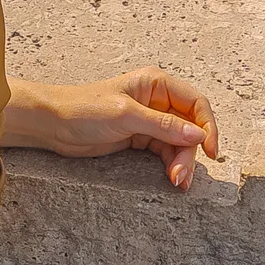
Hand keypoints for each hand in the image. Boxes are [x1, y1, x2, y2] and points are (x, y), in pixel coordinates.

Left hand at [3, 68, 217, 190]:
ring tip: (176, 182)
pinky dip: (171, 164)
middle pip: (189, 126)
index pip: (195, 102)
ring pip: (179, 142)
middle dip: (190, 151)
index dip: (207, 125)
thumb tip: (198, 134)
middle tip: (182, 177)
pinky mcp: (140, 137)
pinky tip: (171, 178)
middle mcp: (156, 99)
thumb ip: (163, 125)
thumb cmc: (85, 109)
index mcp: (155, 83)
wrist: (54, 124)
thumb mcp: (126, 115)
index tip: (210, 151)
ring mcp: (149, 119)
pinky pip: (165, 151)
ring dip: (181, 162)